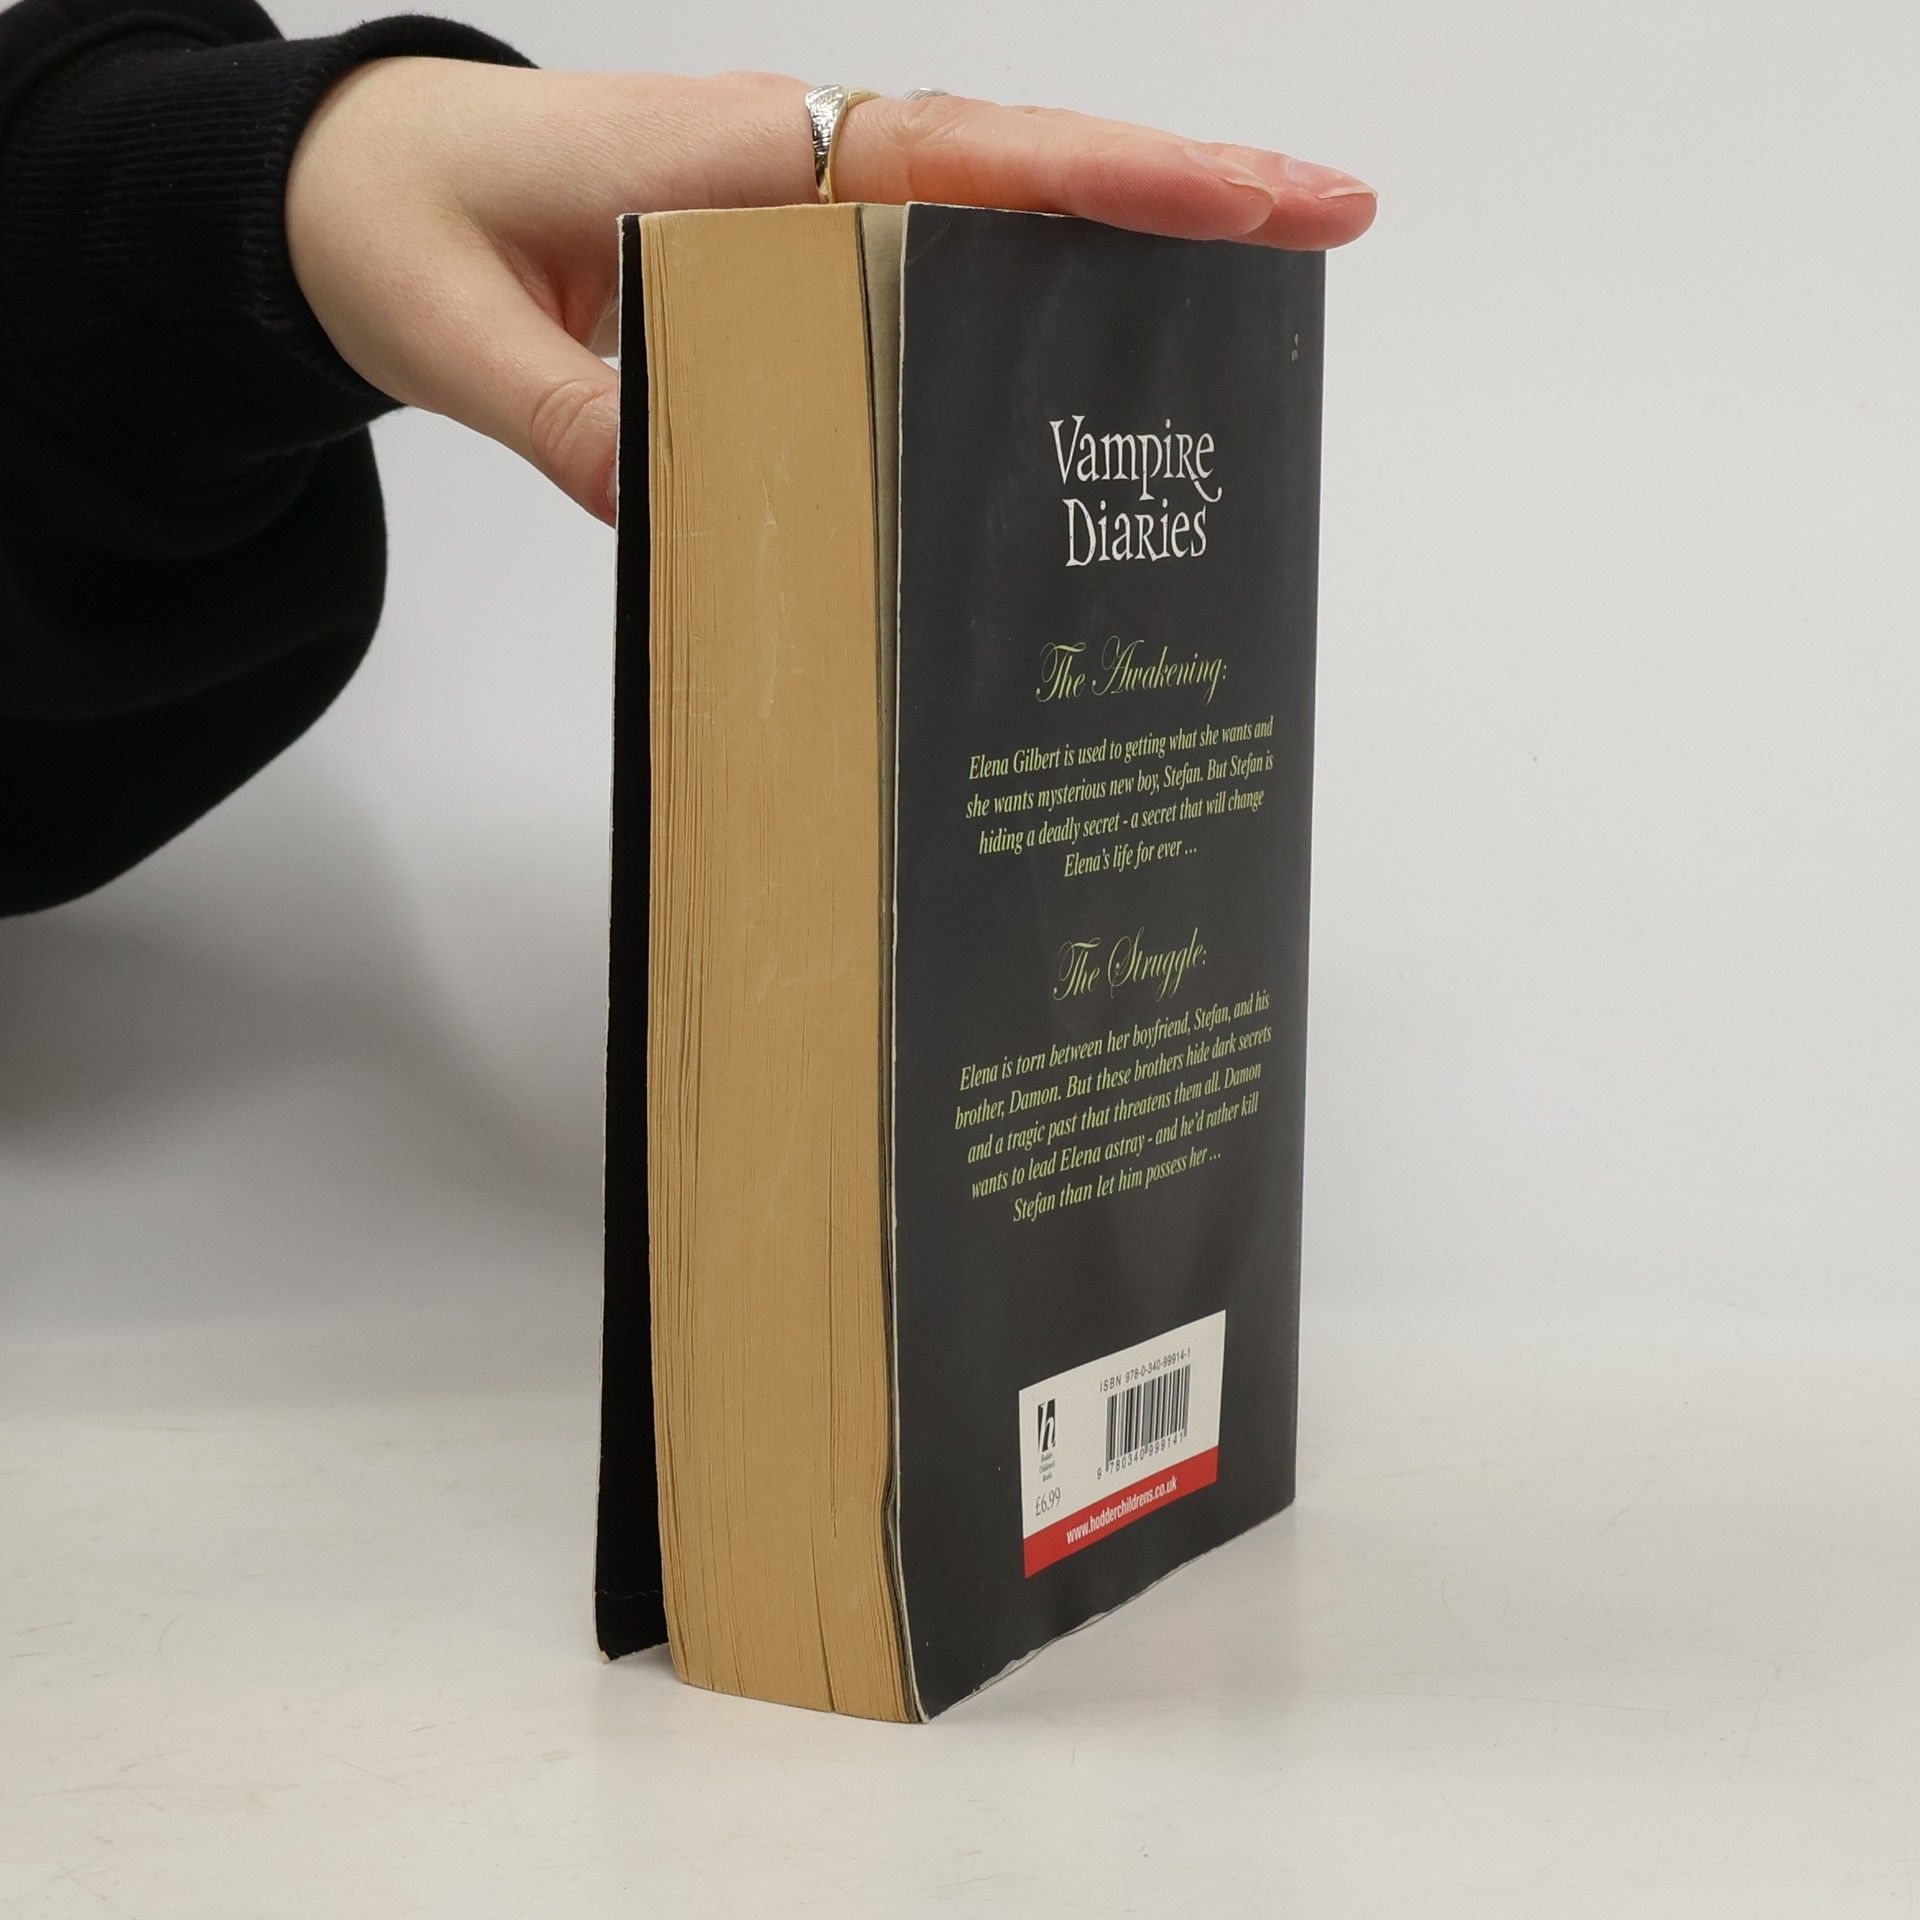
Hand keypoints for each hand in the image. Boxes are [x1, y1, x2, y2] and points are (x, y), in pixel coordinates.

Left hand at [287, 64, 1375, 525]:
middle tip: (1334, 220)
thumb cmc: (404, 220)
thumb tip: (693, 507)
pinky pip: (939, 257)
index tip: (1242, 191)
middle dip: (1181, 188)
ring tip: (1274, 273)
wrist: (357, 186)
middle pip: (1020, 167)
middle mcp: (796, 167)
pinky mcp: (800, 254)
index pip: (950, 160)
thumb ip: (575, 416)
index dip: (1101, 177)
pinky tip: (1110, 332)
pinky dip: (1041, 278)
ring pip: (999, 207)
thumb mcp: (458, 330)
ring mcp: (808, 206)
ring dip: (1135, 233)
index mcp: (734, 160)